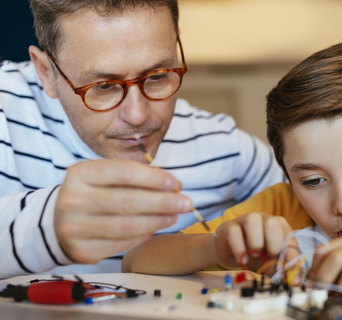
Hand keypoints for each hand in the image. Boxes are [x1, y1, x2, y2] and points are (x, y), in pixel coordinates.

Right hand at [55, 159, 192, 263]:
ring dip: (157, 221)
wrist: (56, 221)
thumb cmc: (92, 193)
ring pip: (127, 226)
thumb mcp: (104, 175)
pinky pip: (121, 244)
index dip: (154, 178)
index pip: (124, 173)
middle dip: (163, 202)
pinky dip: (143, 236)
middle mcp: (73, 200)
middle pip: (128, 201)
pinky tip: (155, 228)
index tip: (177, 183)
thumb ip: (135, 177)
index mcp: (80, 173)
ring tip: (174, 216)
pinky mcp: (81, 251)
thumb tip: (172, 187)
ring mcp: (74, 228)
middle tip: (186, 203)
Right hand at [213, 212, 294, 271]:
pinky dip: (239, 248)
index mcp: (277, 226)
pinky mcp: (228, 226)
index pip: (289, 237)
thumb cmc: (253, 256)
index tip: (292, 277)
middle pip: (273, 222)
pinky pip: (233, 231)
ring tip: (254, 256)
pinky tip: (241, 259)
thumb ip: (278, 269)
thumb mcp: (268, 263)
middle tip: (270, 259)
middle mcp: (262, 219)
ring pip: (253, 220)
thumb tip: (287, 279)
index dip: (292, 257)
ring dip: (256, 242)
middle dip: (274, 244)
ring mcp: (244, 219)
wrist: (229, 253)